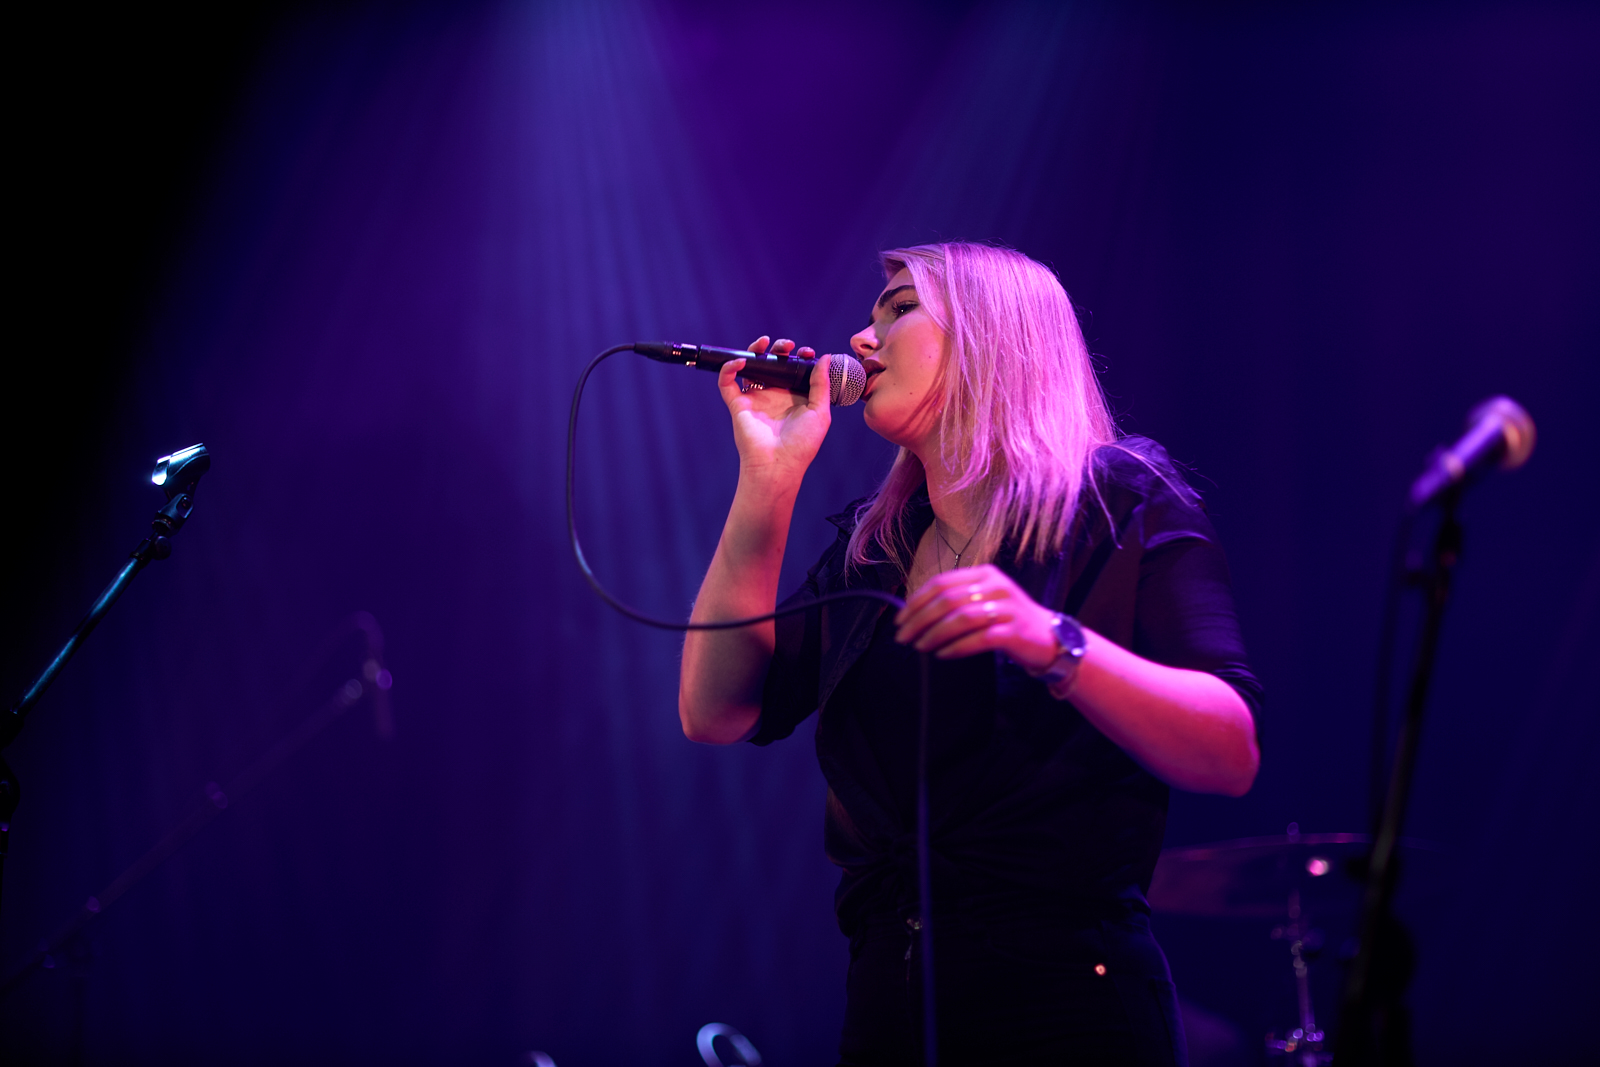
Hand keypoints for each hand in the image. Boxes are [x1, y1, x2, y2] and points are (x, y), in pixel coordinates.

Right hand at [718, 336, 832, 486]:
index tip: (807, 353)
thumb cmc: (802, 444)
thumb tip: (826, 358)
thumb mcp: (820, 411)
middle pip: (772, 363)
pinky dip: (729, 369)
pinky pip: (727, 383)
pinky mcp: (738, 405)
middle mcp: (774, 395)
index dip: (799, 357)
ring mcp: (755, 399)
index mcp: (793, 396)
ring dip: (754, 351)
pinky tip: (741, 361)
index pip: (794, 369)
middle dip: (779, 349)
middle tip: (787, 346)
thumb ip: (821, 384)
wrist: (779, 465)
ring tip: (764, 342)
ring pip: (749, 367)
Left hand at [894, 564, 1059, 670]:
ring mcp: (1007, 608)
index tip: (900, 619)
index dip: (916, 601)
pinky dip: (956, 647)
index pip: (941, 582)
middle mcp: (996, 586)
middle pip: (947, 600)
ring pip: (961, 618)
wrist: (1049, 638)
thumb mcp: (985, 599)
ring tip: (921, 646)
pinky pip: (978, 639)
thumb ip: (957, 599)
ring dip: (934, 634)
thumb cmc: (1009, 620)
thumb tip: (914, 612)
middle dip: (919, 620)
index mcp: (984, 574)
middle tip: (904, 637)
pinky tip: (943, 654)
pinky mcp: (1014, 632)